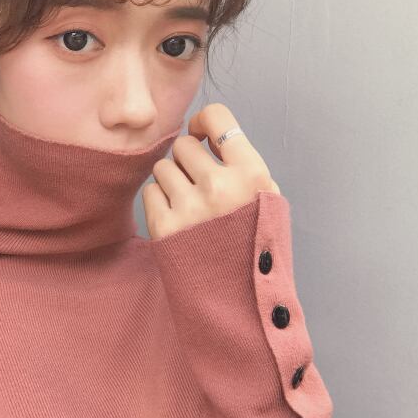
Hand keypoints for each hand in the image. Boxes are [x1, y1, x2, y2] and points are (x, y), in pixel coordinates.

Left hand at [143, 103, 280, 239]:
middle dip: (187, 160)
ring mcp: (190, 207)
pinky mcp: (164, 227)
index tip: (201, 133)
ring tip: (189, 205)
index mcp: (252, 175)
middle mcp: (220, 186)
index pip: (218, 117)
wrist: (239, 300)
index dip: (204, 121)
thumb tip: (206, 132)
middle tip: (197, 183)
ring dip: (171, 181)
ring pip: (162, 167)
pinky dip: (159, 201)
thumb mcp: (268, 200)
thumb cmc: (253, 245)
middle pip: (183, 145)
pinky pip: (150, 191)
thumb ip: (242, 165)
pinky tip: (177, 219)